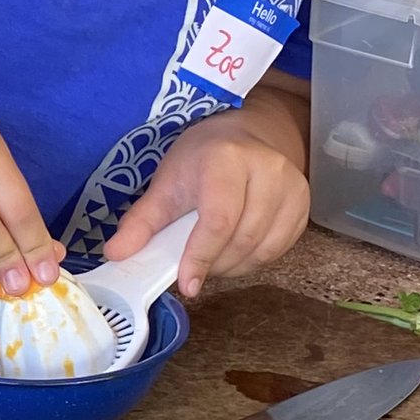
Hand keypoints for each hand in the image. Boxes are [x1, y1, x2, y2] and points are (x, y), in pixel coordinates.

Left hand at [108, 108, 310, 296]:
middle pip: (241, 239)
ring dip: (232, 266)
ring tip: (211, 259)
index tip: (186, 285)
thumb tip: (116, 255)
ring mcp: (292, 187)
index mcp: (227, 159)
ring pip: (262, 249)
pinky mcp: (303, 206)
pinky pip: (278, 250)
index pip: (219, 220)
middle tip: (192, 268)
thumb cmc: (202, 159)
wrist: (246, 135)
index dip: (200, 257)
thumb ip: (142, 221)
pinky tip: (234, 252)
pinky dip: (252, 261)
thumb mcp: (166, 182)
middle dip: (212, 264)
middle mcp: (267, 170)